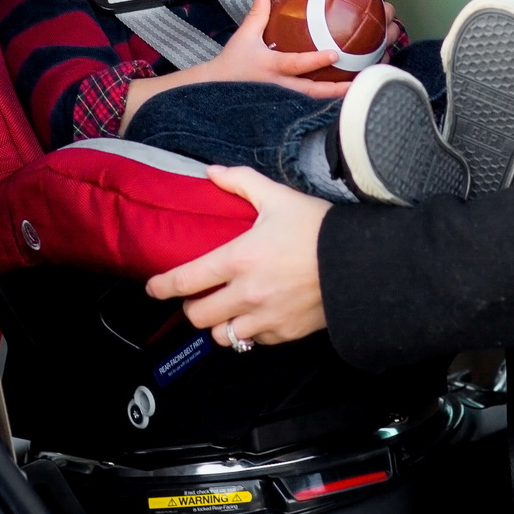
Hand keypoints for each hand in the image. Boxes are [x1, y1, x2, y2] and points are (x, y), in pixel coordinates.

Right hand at [121, 0, 348, 127]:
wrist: (214, 92)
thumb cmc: (232, 63)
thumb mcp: (243, 38)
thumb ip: (257, 15)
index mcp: (270, 67)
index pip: (295, 64)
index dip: (314, 60)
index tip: (334, 54)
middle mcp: (279, 88)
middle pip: (311, 92)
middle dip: (335, 89)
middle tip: (358, 84)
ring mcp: (282, 101)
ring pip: (313, 103)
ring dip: (336, 99)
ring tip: (359, 94)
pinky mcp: (284, 109)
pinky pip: (308, 107)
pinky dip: (325, 104)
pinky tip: (343, 101)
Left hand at [146, 166, 329, 345]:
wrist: (360, 262)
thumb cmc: (318, 227)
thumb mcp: (278, 197)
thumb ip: (241, 182)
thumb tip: (212, 172)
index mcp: (238, 259)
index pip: (186, 280)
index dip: (162, 287)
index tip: (153, 289)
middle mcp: (246, 294)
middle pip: (198, 316)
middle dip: (191, 307)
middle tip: (197, 297)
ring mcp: (266, 317)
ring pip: (223, 336)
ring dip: (219, 324)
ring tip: (226, 310)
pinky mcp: (285, 333)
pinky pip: (254, 341)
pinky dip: (250, 332)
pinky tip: (257, 316)